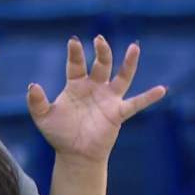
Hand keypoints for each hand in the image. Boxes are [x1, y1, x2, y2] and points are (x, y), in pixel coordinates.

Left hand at [26, 35, 166, 164]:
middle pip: (101, 64)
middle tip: (99, 39)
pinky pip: (136, 103)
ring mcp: (108, 99)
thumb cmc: (59, 134)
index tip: (73, 41)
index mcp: (76, 85)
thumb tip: (33, 85)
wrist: (75, 155)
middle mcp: (94, 88)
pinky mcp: (118, 113)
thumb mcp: (43, 117)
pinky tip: (161, 89)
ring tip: (134, 47)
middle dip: (101, 51)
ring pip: (122, 77)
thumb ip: (37, 102)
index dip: (75, 53)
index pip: (76, 65)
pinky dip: (149, 97)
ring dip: (128, 63)